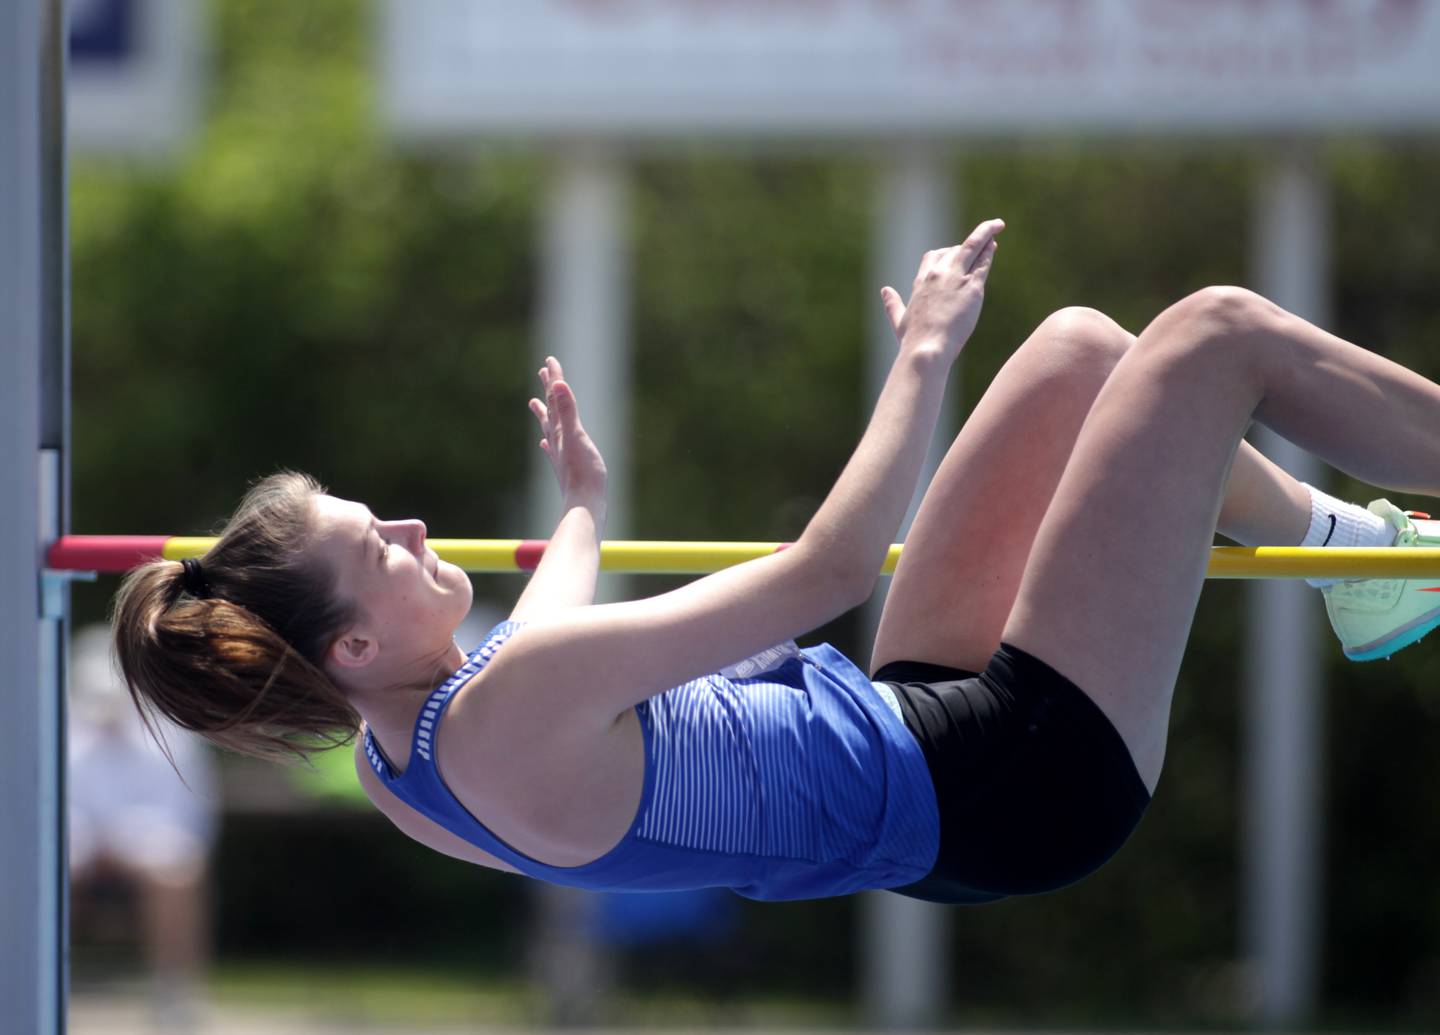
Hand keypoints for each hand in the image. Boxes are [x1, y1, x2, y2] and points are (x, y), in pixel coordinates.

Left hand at [528, 357, 607, 508]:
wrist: (584, 505)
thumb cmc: (583, 473)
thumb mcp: (576, 436)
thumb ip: (567, 410)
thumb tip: (557, 384)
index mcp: (561, 430)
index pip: (556, 398)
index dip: (554, 378)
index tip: (549, 360)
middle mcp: (558, 440)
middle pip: (550, 409)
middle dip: (548, 390)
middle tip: (542, 372)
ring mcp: (561, 454)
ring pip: (549, 427)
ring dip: (544, 413)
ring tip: (534, 403)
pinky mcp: (566, 468)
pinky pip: (553, 449)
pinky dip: (548, 441)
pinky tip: (545, 444)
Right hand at [880, 218, 1003, 364]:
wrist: (927, 348)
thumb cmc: (913, 340)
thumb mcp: (899, 319)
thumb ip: (892, 303)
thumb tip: (884, 291)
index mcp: (921, 281)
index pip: (934, 256)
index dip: (946, 252)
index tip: (956, 252)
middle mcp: (937, 274)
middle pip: (954, 249)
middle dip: (968, 244)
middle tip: (985, 240)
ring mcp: (956, 278)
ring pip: (972, 247)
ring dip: (985, 235)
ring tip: (996, 225)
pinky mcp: (972, 287)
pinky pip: (983, 263)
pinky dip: (990, 251)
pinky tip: (995, 245)